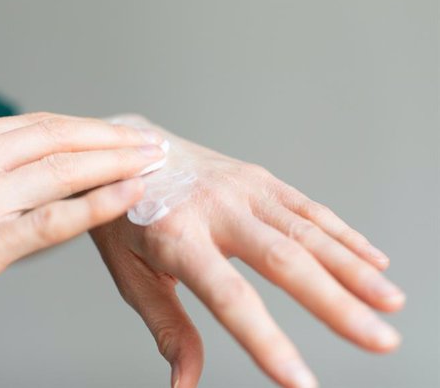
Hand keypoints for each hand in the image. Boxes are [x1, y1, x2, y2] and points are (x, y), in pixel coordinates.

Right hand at [0, 85, 167, 375]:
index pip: (32, 124)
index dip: (81, 127)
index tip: (113, 132)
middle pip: (55, 138)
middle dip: (109, 137)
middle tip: (149, 139)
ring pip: (61, 171)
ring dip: (116, 163)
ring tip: (154, 161)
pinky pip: (51, 220)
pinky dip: (96, 204)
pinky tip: (129, 195)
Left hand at [91, 115, 404, 387]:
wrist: (123, 150)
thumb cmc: (124, 216)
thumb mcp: (129, 273)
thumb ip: (165, 325)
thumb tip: (184, 384)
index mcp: (176, 236)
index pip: (228, 297)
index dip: (266, 341)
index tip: (300, 382)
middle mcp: (215, 207)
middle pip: (284, 260)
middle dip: (336, 304)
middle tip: (380, 341)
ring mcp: (242, 188)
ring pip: (307, 231)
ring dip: (354, 269)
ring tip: (390, 304)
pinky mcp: (258, 177)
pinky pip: (308, 208)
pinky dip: (343, 235)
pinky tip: (374, 260)